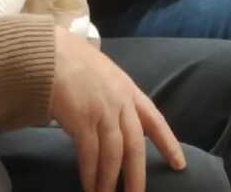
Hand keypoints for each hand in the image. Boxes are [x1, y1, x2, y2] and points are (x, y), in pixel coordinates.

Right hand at [51, 28, 184, 191]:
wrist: (50, 53)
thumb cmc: (73, 62)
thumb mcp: (105, 75)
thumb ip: (115, 97)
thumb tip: (117, 122)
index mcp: (129, 90)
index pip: (155, 120)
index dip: (168, 144)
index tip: (180, 165)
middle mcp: (120, 102)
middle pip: (134, 145)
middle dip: (137, 175)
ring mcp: (102, 111)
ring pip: (113, 155)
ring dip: (109, 181)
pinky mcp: (82, 120)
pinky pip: (90, 155)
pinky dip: (91, 174)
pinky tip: (90, 187)